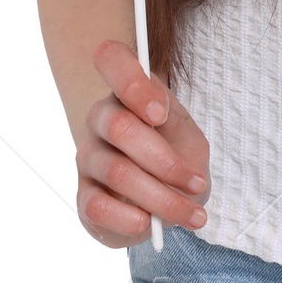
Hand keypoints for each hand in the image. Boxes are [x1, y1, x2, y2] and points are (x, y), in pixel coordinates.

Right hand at [76, 38, 211, 247]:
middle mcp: (101, 118)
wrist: (166, 200)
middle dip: (165, 160)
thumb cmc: (177, 155)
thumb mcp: (187, 135)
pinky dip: (131, 219)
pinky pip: (98, 208)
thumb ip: (173, 122)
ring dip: (163, 198)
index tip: (159, 113)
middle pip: (119, 126)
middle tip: (198, 183)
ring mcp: (88, 157)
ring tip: (194, 214)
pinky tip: (150, 224)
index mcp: (127, 91)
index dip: (131, 82)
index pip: (110, 58)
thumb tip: (156, 114)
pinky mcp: (83, 198)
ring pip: (118, 172)